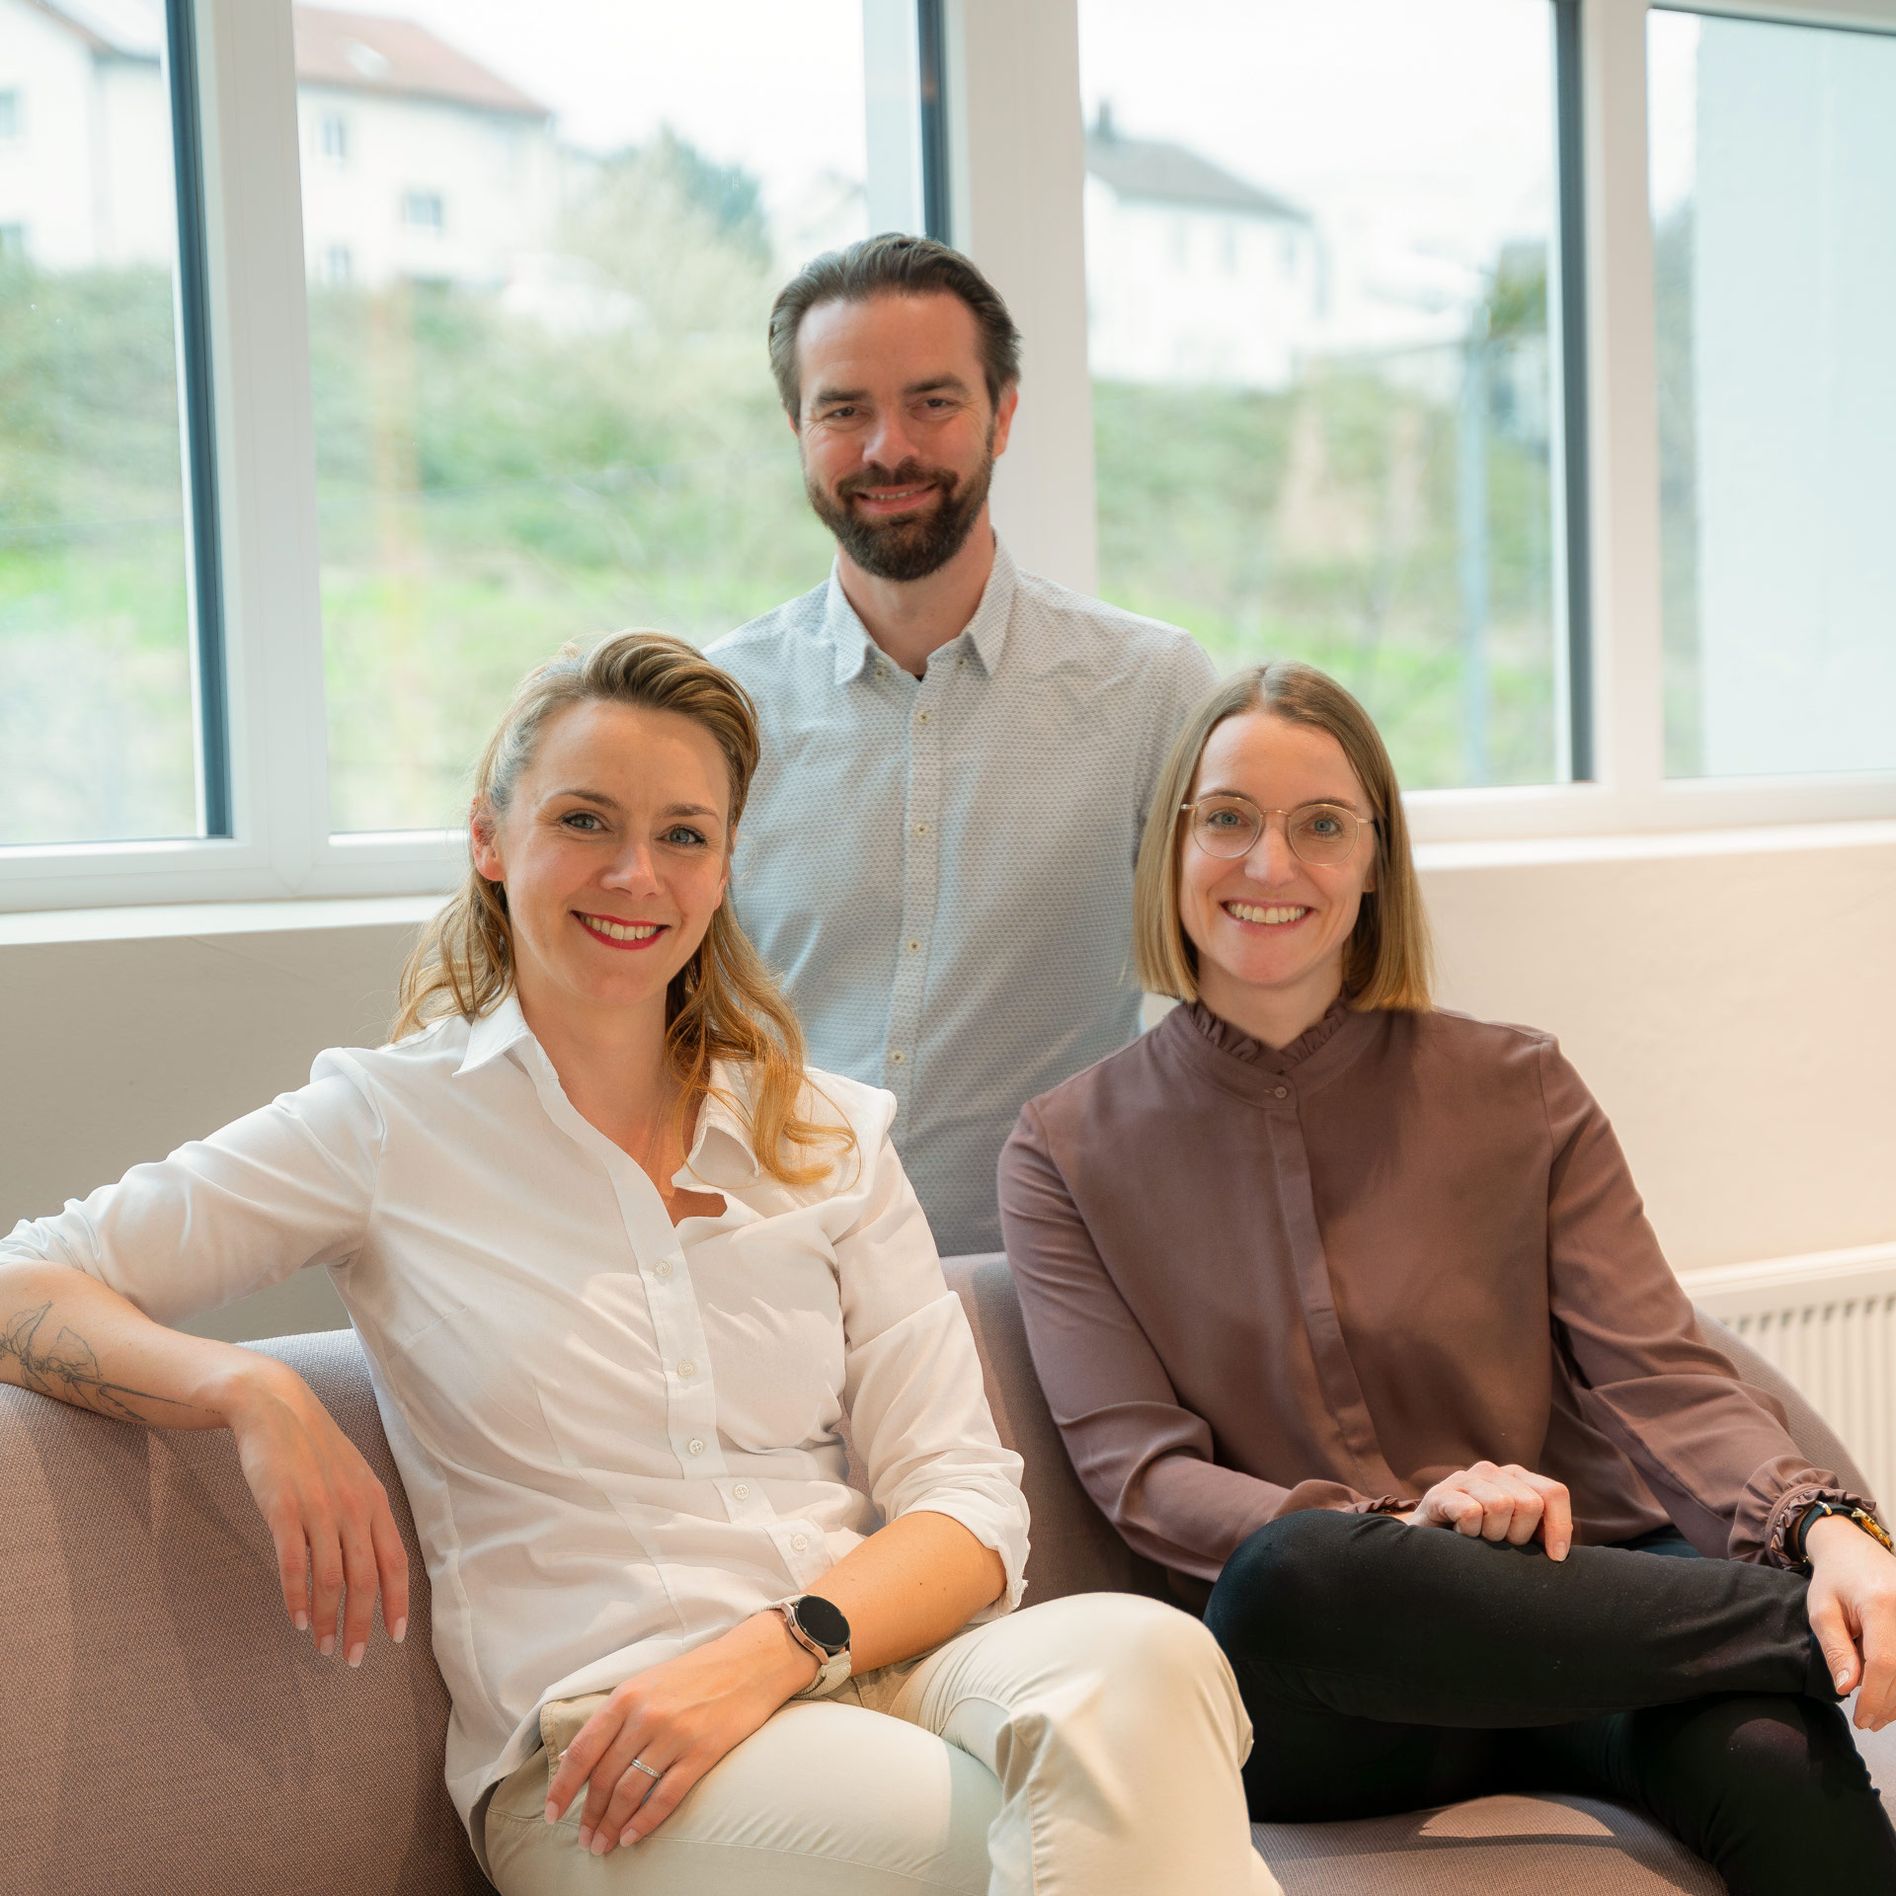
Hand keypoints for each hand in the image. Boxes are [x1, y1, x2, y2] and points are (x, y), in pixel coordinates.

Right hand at [217, 1355, 408, 1664]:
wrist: (274, 1408)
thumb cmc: (313, 1447)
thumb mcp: (352, 1476)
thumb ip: (363, 1515)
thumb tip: (372, 1562)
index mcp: (374, 1500)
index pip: (395, 1561)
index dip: (397, 1602)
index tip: (395, 1637)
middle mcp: (353, 1507)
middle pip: (365, 1579)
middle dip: (361, 1624)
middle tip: (353, 1658)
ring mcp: (319, 1508)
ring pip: (331, 1579)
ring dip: (327, 1620)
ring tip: (322, 1646)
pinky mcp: (284, 1510)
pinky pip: (295, 1565)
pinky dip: (298, 1598)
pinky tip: (297, 1620)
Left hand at [545, 1612, 817, 1855]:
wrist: (751, 1662)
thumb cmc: (696, 1673)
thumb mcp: (648, 1682)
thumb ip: (616, 1716)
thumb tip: (581, 1758)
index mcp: (627, 1696)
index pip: (583, 1750)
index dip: (564, 1787)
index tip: (553, 1813)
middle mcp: (646, 1715)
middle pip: (604, 1777)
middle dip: (589, 1814)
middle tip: (583, 1838)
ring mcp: (674, 1735)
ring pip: (630, 1791)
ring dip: (611, 1824)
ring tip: (603, 1844)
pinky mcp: (702, 1753)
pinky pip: (665, 1796)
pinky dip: (644, 1822)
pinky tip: (631, 1836)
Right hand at [1399, 1460, 1572, 1559]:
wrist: (1430, 1547)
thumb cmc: (1482, 1543)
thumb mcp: (1517, 1535)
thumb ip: (1542, 1532)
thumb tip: (1563, 1547)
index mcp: (1517, 1478)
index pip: (1554, 1492)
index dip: (1560, 1527)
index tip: (1555, 1557)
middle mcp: (1492, 1471)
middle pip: (1529, 1504)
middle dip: (1520, 1535)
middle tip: (1501, 1545)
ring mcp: (1464, 1479)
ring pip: (1500, 1505)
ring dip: (1493, 1535)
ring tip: (1480, 1541)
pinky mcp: (1439, 1493)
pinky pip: (1469, 1512)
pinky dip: (1470, 1533)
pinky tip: (1460, 1537)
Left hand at [1806, 1515, 1895, 1727]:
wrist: (1853, 1548)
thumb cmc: (1833, 1579)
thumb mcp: (1822, 1611)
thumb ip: (1835, 1649)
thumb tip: (1848, 1689)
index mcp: (1881, 1603)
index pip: (1885, 1662)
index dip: (1876, 1697)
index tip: (1862, 1719)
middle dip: (1889, 1704)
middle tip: (1869, 1722)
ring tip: (1879, 1713)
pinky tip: (1890, 1693)